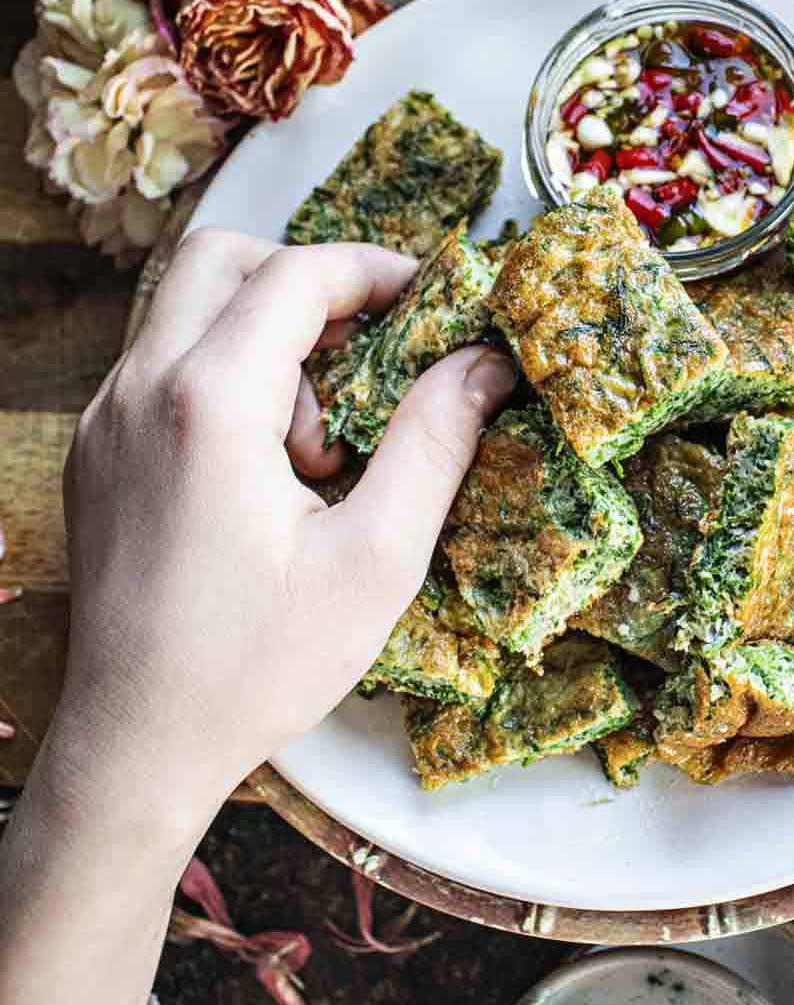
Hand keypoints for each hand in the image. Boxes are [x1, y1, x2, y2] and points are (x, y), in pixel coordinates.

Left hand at [51, 228, 514, 839]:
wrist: (133, 745)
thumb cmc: (253, 667)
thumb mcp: (375, 561)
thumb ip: (436, 444)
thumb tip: (486, 364)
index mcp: (208, 402)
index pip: (297, 273)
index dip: (376, 273)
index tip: (432, 306)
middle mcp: (139, 390)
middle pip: (224, 258)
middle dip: (307, 282)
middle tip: (371, 351)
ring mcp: (104, 419)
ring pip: (188, 310)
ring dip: (264, 336)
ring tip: (318, 443)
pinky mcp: (94, 452)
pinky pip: (163, 366)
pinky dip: (225, 377)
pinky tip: (269, 467)